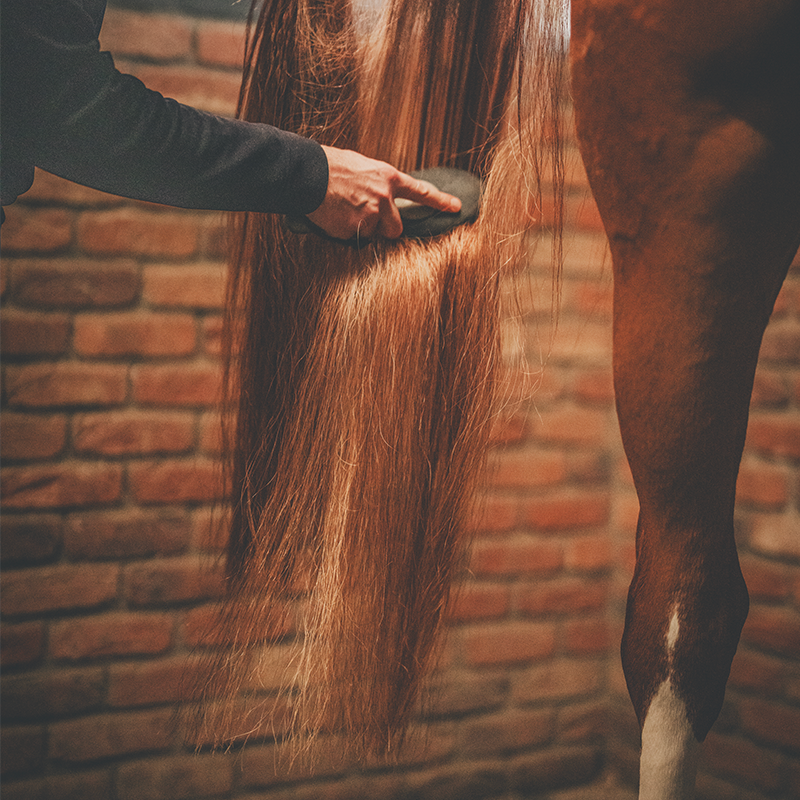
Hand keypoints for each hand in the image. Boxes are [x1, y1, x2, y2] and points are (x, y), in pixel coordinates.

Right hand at [305, 145, 461, 239]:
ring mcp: (370, 215)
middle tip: (366, 216)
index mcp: (387, 177)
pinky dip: (345, 231)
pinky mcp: (355, 229)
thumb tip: (383, 197)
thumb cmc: (331, 166)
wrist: (308, 173)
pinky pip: (354, 238)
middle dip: (384, 228)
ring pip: (374, 234)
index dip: (440, 201)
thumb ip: (378, 183)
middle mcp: (384, 198)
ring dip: (363, 229)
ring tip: (344, 210)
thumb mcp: (362, 166)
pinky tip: (334, 215)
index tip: (455, 208)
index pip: (420, 192)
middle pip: (396, 228)